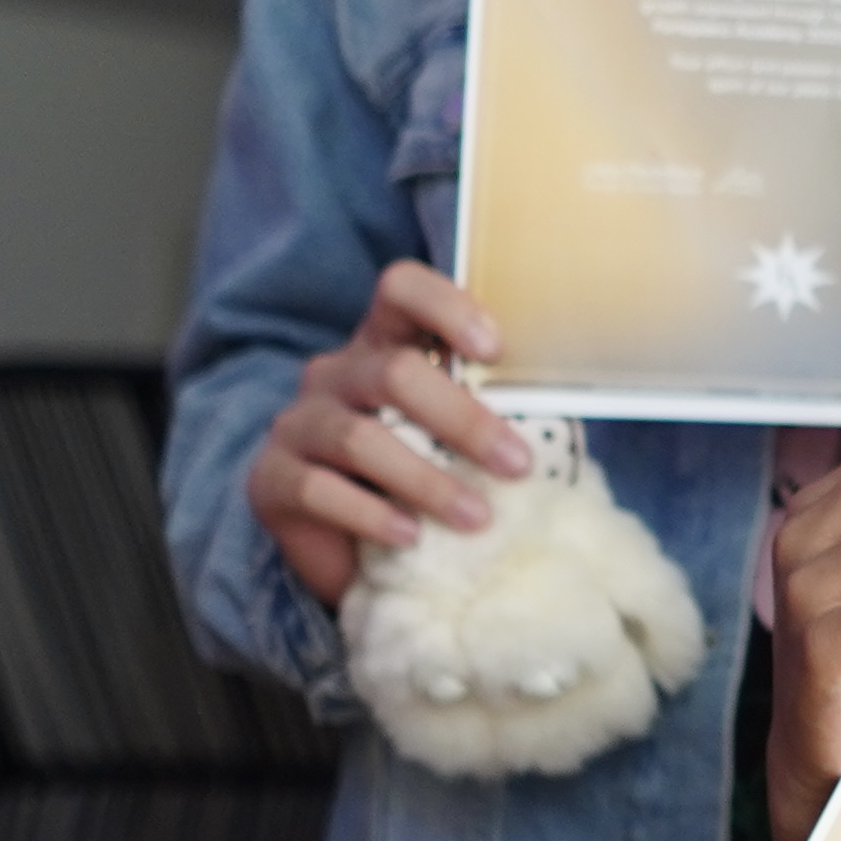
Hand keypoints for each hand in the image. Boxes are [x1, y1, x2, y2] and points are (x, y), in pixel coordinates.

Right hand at [246, 261, 526, 608]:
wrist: (349, 551)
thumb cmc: (420, 481)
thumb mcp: (457, 443)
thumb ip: (494, 419)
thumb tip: (569, 423)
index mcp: (383, 345)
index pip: (401, 289)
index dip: (447, 306)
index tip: (496, 350)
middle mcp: (335, 374)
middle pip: (393, 372)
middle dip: (464, 419)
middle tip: (517, 464)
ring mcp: (297, 424)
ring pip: (360, 438)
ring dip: (427, 480)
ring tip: (478, 519)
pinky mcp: (271, 480)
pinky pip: (318, 490)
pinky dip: (371, 516)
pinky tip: (411, 538)